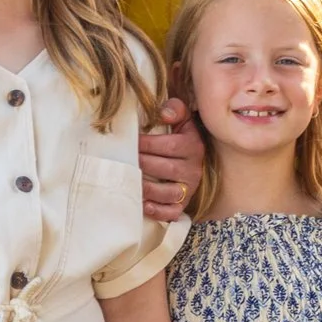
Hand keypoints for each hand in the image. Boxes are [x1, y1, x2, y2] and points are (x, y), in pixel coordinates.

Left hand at [137, 98, 202, 222]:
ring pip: (168, 192)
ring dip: (147, 188)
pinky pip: (172, 212)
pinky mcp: (183, 204)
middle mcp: (194, 169)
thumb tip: (164, 113)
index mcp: (193, 146)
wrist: (196, 160)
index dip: (147, 144)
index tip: (131, 142)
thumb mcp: (183, 120)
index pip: (169, 145)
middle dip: (143, 164)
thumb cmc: (182, 138)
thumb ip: (175, 109)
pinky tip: (143, 205)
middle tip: (124, 161)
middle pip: (166, 169)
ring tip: (130, 182)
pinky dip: (158, 211)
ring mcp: (189, 189)